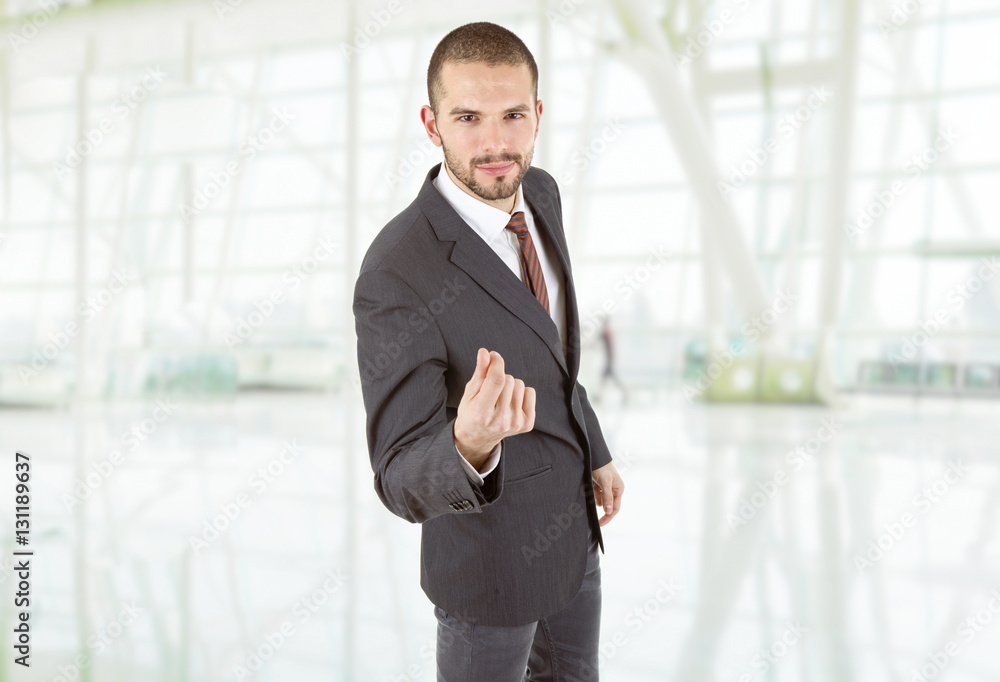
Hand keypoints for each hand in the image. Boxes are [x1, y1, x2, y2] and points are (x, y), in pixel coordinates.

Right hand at [454, 348, 535, 468]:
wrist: (478, 437)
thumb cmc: (472, 411)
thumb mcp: (470, 392)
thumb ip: (480, 372)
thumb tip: (486, 352)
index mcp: (481, 413)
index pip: (496, 380)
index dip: (497, 363)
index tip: (493, 356)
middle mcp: (500, 421)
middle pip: (509, 380)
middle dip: (500, 377)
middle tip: (491, 389)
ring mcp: (515, 424)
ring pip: (520, 384)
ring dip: (510, 385)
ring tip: (500, 397)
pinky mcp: (527, 424)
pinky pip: (530, 392)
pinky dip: (521, 393)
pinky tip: (510, 402)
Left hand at [592, 461, 623, 525]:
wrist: (593, 456)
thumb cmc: (602, 467)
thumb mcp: (605, 482)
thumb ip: (607, 496)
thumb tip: (608, 511)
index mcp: (618, 489)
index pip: (615, 508)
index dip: (608, 517)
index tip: (601, 523)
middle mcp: (614, 490)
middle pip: (608, 506)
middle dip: (601, 507)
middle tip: (595, 520)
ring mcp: (606, 488)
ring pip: (600, 501)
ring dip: (595, 497)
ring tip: (592, 487)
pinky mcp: (599, 486)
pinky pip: (595, 495)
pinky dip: (592, 493)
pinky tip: (591, 485)